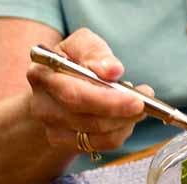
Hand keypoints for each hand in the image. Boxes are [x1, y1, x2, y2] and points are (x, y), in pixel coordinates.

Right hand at [26, 28, 151, 152]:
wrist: (56, 84)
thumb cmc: (73, 59)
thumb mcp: (82, 43)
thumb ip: (95, 51)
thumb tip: (112, 70)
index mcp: (42, 75)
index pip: (74, 94)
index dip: (107, 100)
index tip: (135, 99)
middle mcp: (42, 105)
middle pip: (86, 119)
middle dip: (120, 112)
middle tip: (145, 103)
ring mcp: (52, 127)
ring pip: (96, 134)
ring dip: (125, 121)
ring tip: (140, 105)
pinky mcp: (64, 142)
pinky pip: (100, 144)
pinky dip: (120, 131)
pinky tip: (127, 117)